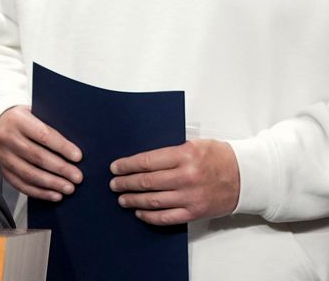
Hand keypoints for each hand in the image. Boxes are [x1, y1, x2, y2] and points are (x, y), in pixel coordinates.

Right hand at [0, 105, 82, 200]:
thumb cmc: (24, 122)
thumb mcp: (34, 115)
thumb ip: (51, 126)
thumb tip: (75, 149)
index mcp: (18, 120)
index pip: (43, 135)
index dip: (62, 147)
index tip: (78, 157)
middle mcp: (7, 137)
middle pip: (37, 156)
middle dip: (60, 168)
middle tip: (77, 177)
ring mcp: (2, 156)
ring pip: (29, 173)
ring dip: (52, 183)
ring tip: (69, 188)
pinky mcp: (1, 170)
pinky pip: (21, 185)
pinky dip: (40, 192)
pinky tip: (55, 195)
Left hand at [109, 139, 238, 224]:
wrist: (247, 176)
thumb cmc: (219, 157)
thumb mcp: (194, 144)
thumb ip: (169, 151)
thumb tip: (140, 159)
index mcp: (185, 155)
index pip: (146, 161)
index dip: (127, 165)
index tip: (115, 167)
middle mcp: (187, 176)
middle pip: (146, 181)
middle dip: (125, 183)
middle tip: (114, 184)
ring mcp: (191, 196)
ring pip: (153, 200)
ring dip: (133, 200)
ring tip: (122, 198)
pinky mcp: (196, 212)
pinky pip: (167, 217)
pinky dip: (149, 216)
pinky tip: (139, 212)